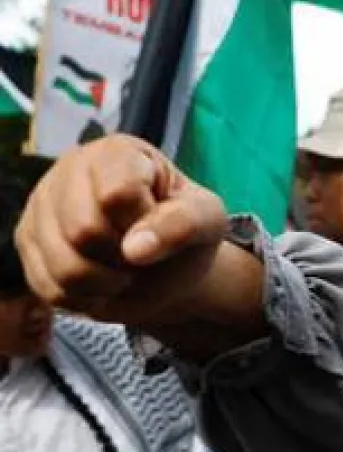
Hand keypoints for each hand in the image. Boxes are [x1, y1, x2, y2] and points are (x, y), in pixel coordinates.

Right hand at [16, 135, 230, 327]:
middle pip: (84, 231)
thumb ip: (183, 224)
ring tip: (126, 272)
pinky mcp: (27, 241)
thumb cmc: (185, 231)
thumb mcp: (206, 220)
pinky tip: (103, 283)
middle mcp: (69, 169)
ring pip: (63, 266)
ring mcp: (41, 205)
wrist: (164, 260)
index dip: (145, 225)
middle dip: (125, 258)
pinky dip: (87, 298)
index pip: (118, 193)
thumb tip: (135, 249)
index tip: (161, 227)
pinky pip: (50, 288)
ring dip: (108, 284)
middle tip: (144, 255)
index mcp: (118, 153)